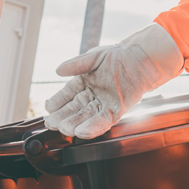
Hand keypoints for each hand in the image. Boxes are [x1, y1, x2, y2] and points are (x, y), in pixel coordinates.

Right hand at [45, 24, 183, 138]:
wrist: (140, 59)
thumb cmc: (118, 55)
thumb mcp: (94, 57)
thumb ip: (76, 64)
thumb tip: (58, 70)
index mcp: (84, 83)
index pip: (66, 95)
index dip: (57, 102)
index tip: (48, 108)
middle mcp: (92, 96)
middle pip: (74, 110)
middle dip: (62, 117)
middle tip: (52, 123)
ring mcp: (103, 104)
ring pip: (86, 118)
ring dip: (75, 125)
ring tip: (65, 129)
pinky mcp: (116, 111)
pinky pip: (103, 122)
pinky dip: (93, 128)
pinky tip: (82, 132)